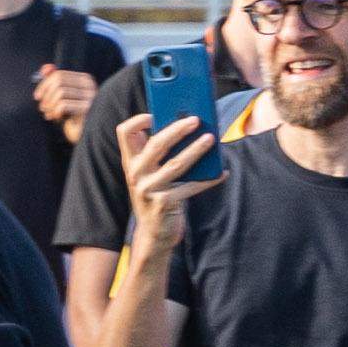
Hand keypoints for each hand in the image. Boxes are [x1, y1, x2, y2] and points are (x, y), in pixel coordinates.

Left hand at [35, 62, 101, 141]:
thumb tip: (45, 68)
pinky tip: (55, 118)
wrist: (85, 135)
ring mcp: (90, 97)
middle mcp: (89, 85)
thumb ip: (53, 82)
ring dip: (49, 105)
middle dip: (46, 95)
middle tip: (42, 108)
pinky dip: (54, 112)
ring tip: (48, 114)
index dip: (43, 85)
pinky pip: (63, 105)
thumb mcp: (60, 98)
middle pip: (58, 81)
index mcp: (83, 80)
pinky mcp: (88, 109)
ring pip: (60, 92)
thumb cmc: (71, 116)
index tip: (37, 97)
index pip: (58, 75)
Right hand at [117, 108, 221, 230]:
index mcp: (131, 162)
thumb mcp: (150, 173)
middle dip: (177, 129)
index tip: (155, 114)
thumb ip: (158, 152)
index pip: (125, 132)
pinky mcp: (164, 203)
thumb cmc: (157, 194)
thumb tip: (185, 124)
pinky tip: (222, 173)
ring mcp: (149, 189)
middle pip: (155, 144)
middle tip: (196, 120)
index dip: (139, 120)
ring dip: (196, 150)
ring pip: (176, 164)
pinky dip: (209, 179)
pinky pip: (191, 187)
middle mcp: (135, 174)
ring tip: (211, 139)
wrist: (154, 232)